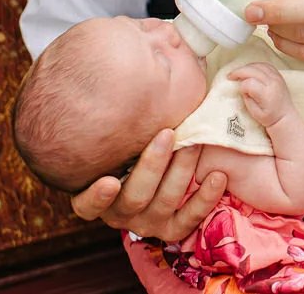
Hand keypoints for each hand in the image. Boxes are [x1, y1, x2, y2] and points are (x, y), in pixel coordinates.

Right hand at [69, 129, 225, 241]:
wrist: (160, 165)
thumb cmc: (131, 141)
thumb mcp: (121, 134)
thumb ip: (122, 117)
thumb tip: (132, 76)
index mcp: (96, 194)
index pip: (86, 205)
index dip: (96, 197)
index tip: (109, 181)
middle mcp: (118, 212)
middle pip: (134, 197)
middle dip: (152, 165)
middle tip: (168, 133)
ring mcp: (145, 222)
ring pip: (164, 203)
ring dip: (182, 171)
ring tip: (195, 144)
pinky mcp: (170, 229)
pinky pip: (188, 221)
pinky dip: (204, 200)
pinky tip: (217, 176)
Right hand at [230, 62, 292, 126]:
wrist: (285, 116)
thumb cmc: (269, 117)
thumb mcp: (255, 113)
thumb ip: (247, 99)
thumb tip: (241, 87)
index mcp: (267, 94)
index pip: (249, 83)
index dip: (241, 86)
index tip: (240, 91)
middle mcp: (273, 82)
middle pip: (253, 70)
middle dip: (239, 71)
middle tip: (230, 76)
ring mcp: (277, 77)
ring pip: (259, 65)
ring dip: (247, 67)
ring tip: (239, 73)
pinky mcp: (278, 75)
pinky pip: (265, 65)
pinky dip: (255, 66)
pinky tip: (249, 70)